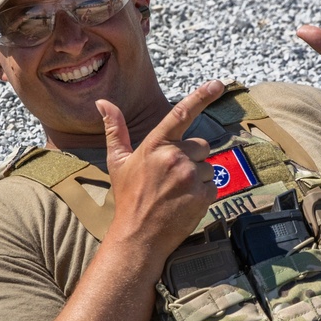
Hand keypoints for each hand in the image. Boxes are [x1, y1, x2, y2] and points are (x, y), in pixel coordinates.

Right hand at [97, 80, 223, 253]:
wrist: (138, 236)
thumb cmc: (128, 197)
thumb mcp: (118, 161)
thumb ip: (115, 129)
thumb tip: (103, 102)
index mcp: (156, 145)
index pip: (181, 113)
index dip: (202, 96)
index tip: (218, 84)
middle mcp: (175, 157)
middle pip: (201, 145)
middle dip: (192, 158)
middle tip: (172, 178)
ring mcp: (190, 176)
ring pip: (209, 167)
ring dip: (198, 177)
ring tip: (177, 192)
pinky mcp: (203, 195)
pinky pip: (214, 186)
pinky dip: (204, 194)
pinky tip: (186, 203)